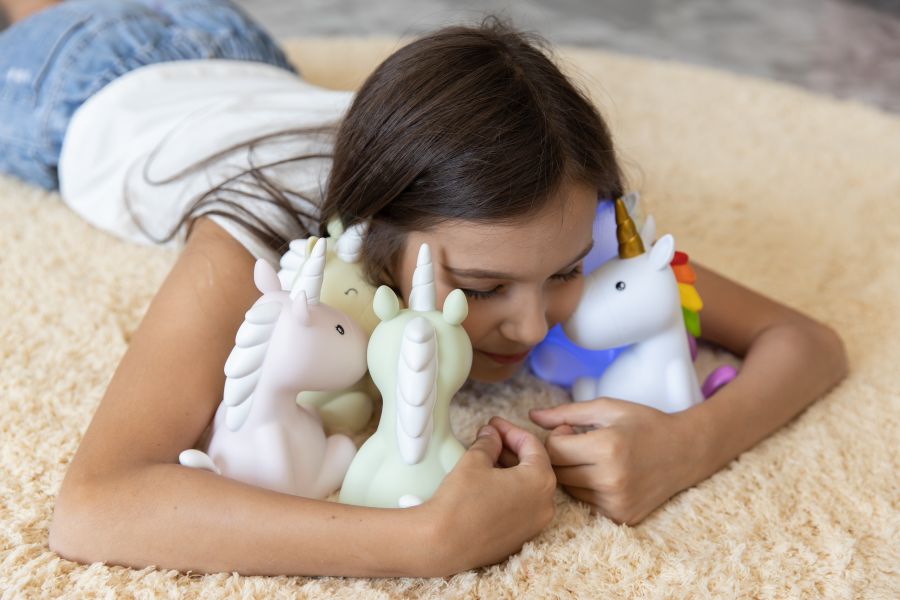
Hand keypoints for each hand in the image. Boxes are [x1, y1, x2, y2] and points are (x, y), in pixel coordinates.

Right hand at [421, 417, 556, 574]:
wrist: (442, 543)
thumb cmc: (460, 502)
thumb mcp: (475, 460)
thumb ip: (489, 442)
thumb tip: (492, 435)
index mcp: (540, 481)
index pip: (532, 445)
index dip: (510, 430)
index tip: (494, 424)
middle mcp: (545, 505)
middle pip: (533, 466)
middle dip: (511, 448)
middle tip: (490, 437)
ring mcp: (534, 525)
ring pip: (528, 487)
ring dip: (510, 469)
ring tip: (486, 457)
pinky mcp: (520, 538)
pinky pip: (521, 506)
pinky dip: (509, 490)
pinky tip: (488, 481)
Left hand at [529, 398, 701, 524]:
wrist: (685, 451)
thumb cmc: (644, 424)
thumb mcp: (607, 408)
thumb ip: (566, 412)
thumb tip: (531, 416)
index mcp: (607, 448)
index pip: (554, 450)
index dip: (556, 437)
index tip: (570, 429)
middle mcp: (611, 480)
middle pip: (557, 471)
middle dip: (560, 455)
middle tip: (578, 443)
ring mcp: (617, 503)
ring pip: (568, 489)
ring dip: (571, 473)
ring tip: (591, 458)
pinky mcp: (621, 517)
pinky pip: (585, 503)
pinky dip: (586, 489)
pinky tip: (602, 474)